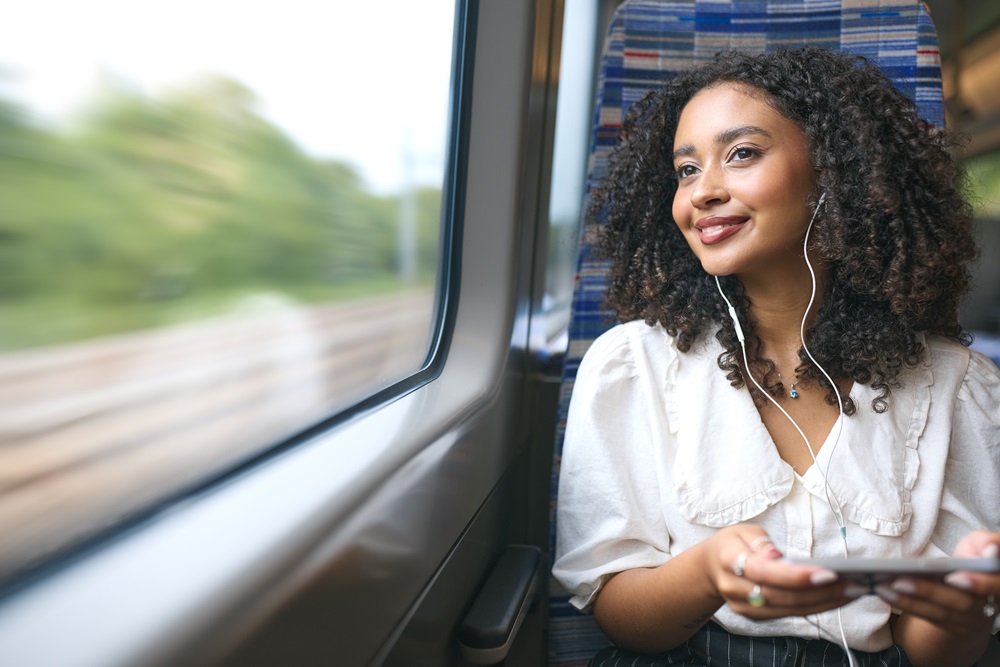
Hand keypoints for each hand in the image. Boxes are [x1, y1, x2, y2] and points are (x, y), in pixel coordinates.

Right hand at [708, 525, 853, 619]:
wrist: (710, 569)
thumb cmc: (732, 544)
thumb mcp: (741, 531)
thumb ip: (760, 543)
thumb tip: (778, 559)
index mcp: (729, 561)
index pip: (765, 572)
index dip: (797, 576)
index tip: (829, 573)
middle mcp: (736, 589)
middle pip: (784, 596)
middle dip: (822, 592)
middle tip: (855, 583)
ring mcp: (746, 608)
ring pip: (791, 609)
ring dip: (826, 602)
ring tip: (855, 590)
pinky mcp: (758, 617)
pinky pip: (792, 613)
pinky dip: (818, 606)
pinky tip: (838, 597)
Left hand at [875, 530, 999, 637]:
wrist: (978, 585)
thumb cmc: (977, 555)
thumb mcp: (982, 543)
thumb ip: (987, 542)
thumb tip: (991, 549)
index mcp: (999, 583)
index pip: (996, 586)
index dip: (979, 584)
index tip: (954, 578)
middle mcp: (990, 606)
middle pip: (962, 603)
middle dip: (929, 591)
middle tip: (899, 581)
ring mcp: (972, 620)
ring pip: (941, 613)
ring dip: (910, 601)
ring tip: (883, 586)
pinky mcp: (954, 627)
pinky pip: (929, 618)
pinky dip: (907, 606)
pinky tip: (885, 593)